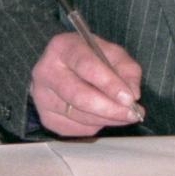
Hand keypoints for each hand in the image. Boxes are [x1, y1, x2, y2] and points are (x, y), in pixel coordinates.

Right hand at [29, 32, 143, 135]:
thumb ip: (127, 70)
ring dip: (107, 119)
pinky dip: (95, 125)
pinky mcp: (45, 117)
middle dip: (110, 108)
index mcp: (62, 47)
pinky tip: (103, 116)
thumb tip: (133, 94)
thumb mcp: (112, 54)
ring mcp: (41, 96)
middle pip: (79, 96)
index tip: (129, 98)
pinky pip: (76, 129)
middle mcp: (46, 71)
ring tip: (125, 115)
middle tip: (133, 114)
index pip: (86, 65)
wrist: (64, 67)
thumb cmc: (91, 58)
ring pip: (79, 116)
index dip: (109, 83)